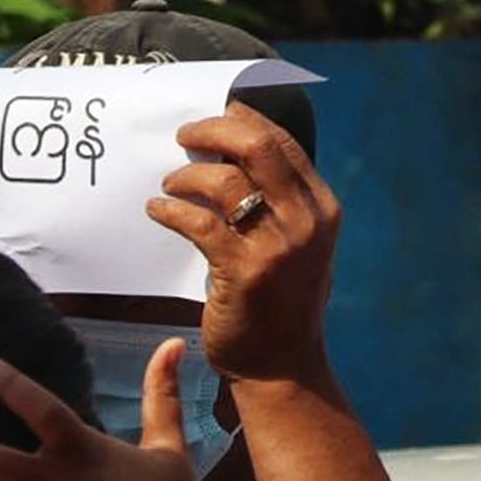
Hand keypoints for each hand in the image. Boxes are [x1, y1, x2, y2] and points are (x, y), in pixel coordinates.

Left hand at [148, 107, 340, 385]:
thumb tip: (232, 156)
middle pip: (259, 147)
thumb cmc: (282, 302)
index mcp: (322, 208)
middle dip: (215, 130)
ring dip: (187, 174)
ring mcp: (277, 247)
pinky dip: (171, 210)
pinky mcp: (243, 271)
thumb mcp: (299, 245)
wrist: (281, 365)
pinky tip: (158, 210)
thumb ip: (280, 204)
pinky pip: (199, 222)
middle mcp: (305, 221)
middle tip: (185, 135)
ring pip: (225, 181)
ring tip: (170, 183)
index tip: (215, 114)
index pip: (284, 143)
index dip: (245, 120)